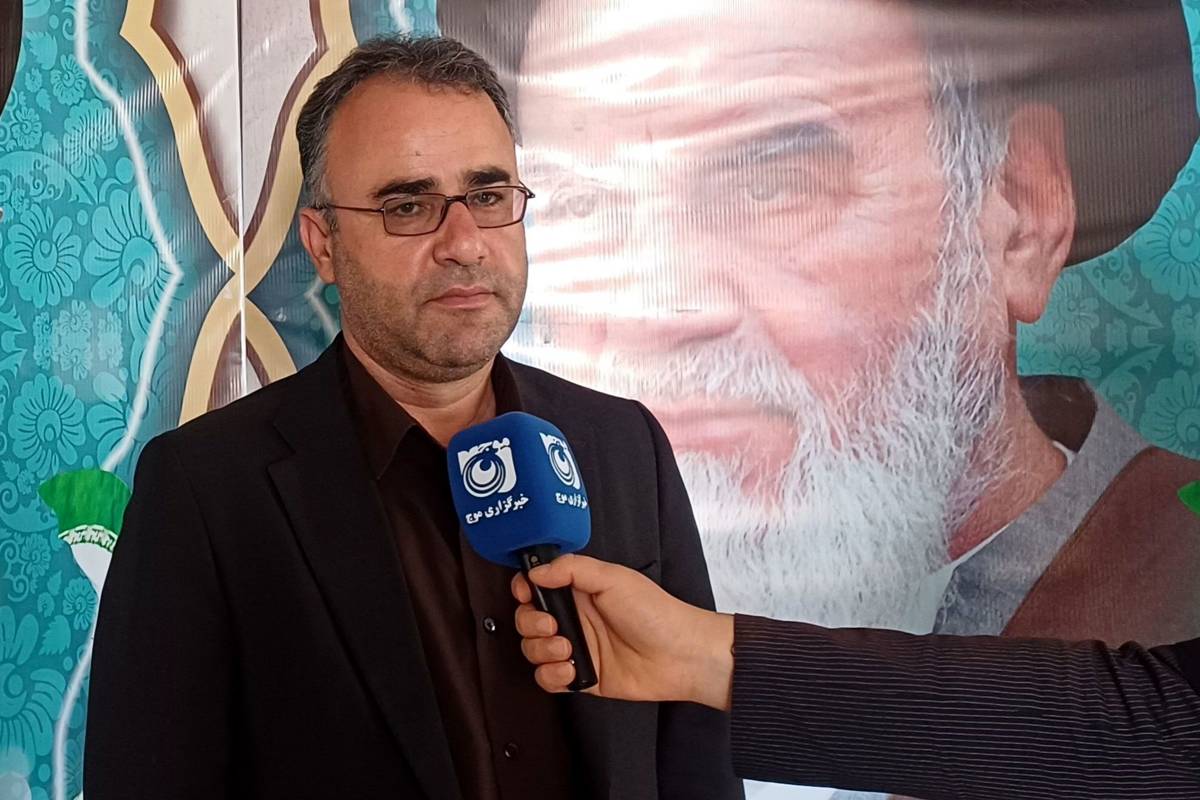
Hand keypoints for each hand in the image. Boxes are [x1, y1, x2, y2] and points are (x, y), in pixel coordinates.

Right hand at [511, 554, 734, 709]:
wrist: (681, 656)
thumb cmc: (656, 613)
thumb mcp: (614, 578)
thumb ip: (572, 569)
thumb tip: (537, 571)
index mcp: (580, 590)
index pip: (537, 586)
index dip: (524, 589)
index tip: (527, 594)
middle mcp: (575, 618)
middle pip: (528, 620)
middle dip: (531, 624)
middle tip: (554, 626)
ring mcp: (577, 648)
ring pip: (533, 650)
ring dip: (541, 650)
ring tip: (567, 650)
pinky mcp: (581, 676)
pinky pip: (548, 679)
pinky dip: (551, 676)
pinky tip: (571, 670)